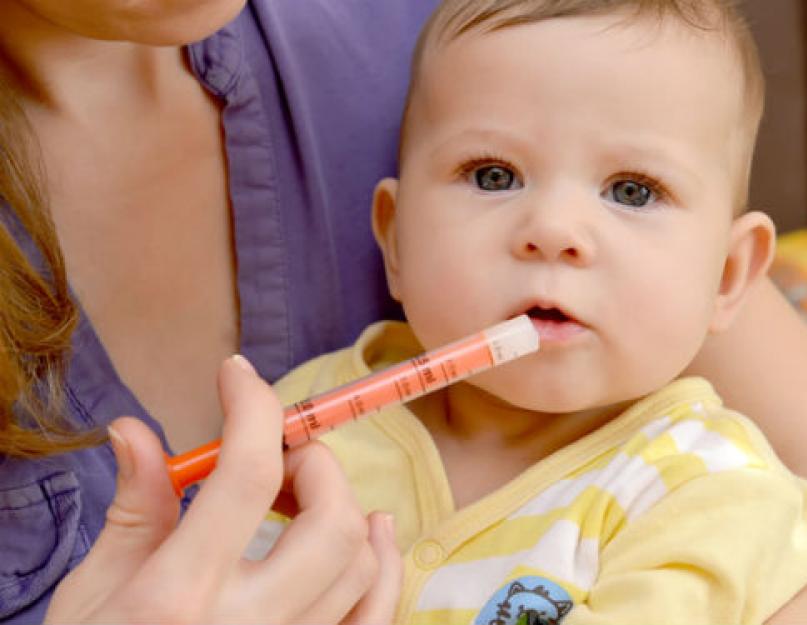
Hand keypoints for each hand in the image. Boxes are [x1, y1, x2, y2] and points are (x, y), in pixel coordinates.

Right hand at [45, 355, 400, 623]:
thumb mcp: (90, 594)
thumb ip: (133, 509)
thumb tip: (136, 431)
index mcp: (178, 594)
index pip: (247, 475)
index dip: (253, 408)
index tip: (238, 376)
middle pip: (330, 520)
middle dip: (311, 464)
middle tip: (276, 460)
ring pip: (361, 562)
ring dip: (346, 508)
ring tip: (308, 491)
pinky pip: (378, 615)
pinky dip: (385, 565)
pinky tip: (372, 533)